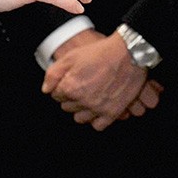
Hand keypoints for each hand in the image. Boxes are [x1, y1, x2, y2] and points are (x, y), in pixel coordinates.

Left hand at [42, 29, 159, 130]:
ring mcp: (98, 108)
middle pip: (67, 107)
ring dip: (82, 109)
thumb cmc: (103, 52)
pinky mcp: (112, 112)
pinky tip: (99, 108)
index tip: (72, 80)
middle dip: (72, 98)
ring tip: (90, 98)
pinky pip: (98, 125)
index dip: (63, 86)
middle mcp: (82, 100)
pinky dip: (97, 119)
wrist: (130, 54)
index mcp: (70, 87)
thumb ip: (54, 73)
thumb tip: (47, 89)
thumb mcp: (72, 55)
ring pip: (80, 118)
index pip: (56, 95)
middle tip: (82, 86)